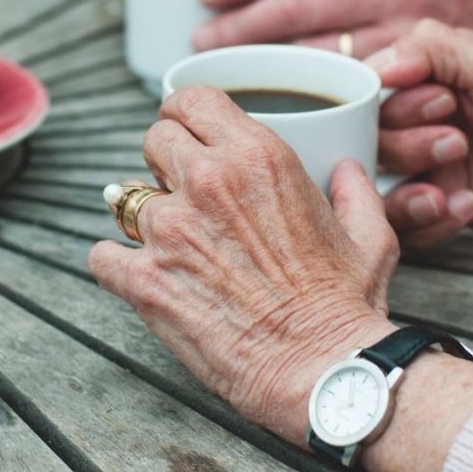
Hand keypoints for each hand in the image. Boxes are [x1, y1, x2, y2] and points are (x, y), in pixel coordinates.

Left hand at [88, 87, 396, 444]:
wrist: (323, 372)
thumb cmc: (347, 307)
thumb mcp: (370, 235)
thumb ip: (356, 190)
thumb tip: (347, 170)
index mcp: (259, 157)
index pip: (191, 99)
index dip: (184, 114)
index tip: (186, 133)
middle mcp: (208, 181)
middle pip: (153, 138)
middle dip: (163, 159)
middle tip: (181, 189)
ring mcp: (170, 229)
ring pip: (125, 198)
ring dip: (145, 217)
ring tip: (171, 244)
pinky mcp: (144, 279)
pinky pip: (102, 254)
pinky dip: (115, 263)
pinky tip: (139, 275)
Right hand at [369, 20, 472, 246]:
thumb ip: (429, 48)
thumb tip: (373, 66)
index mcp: (429, 80)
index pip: (370, 92)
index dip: (389, 103)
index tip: (439, 102)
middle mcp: (422, 122)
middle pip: (370, 141)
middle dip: (407, 144)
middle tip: (456, 141)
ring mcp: (432, 168)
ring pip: (379, 187)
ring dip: (413, 185)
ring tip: (453, 183)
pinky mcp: (445, 208)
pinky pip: (409, 225)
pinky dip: (432, 220)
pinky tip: (470, 206)